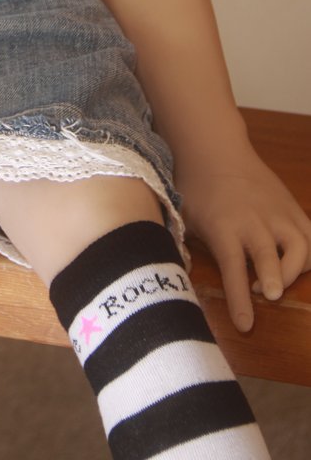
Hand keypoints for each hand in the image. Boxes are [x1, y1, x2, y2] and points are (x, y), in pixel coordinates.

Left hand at [176, 141, 310, 332]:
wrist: (214, 149)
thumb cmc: (194, 188)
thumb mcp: (183, 218)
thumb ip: (186, 250)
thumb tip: (178, 281)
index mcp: (223, 227)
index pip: (233, 268)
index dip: (239, 299)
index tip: (245, 325)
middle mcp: (253, 221)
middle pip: (269, 254)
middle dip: (274, 278)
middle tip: (269, 294)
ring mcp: (277, 214)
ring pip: (300, 246)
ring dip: (294, 271)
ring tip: (276, 284)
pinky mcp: (292, 208)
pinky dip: (309, 256)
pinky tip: (296, 268)